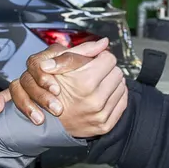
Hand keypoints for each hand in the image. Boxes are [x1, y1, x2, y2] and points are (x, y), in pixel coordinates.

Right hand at [0, 39, 127, 137]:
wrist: (46, 120)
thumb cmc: (50, 88)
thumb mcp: (59, 63)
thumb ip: (83, 50)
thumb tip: (104, 42)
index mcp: (85, 81)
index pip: (109, 58)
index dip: (99, 58)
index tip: (92, 62)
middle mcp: (95, 100)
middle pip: (117, 72)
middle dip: (106, 71)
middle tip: (94, 74)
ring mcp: (100, 115)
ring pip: (121, 87)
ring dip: (110, 84)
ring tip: (96, 86)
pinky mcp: (104, 126)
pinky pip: (122, 103)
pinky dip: (114, 98)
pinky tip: (101, 96)